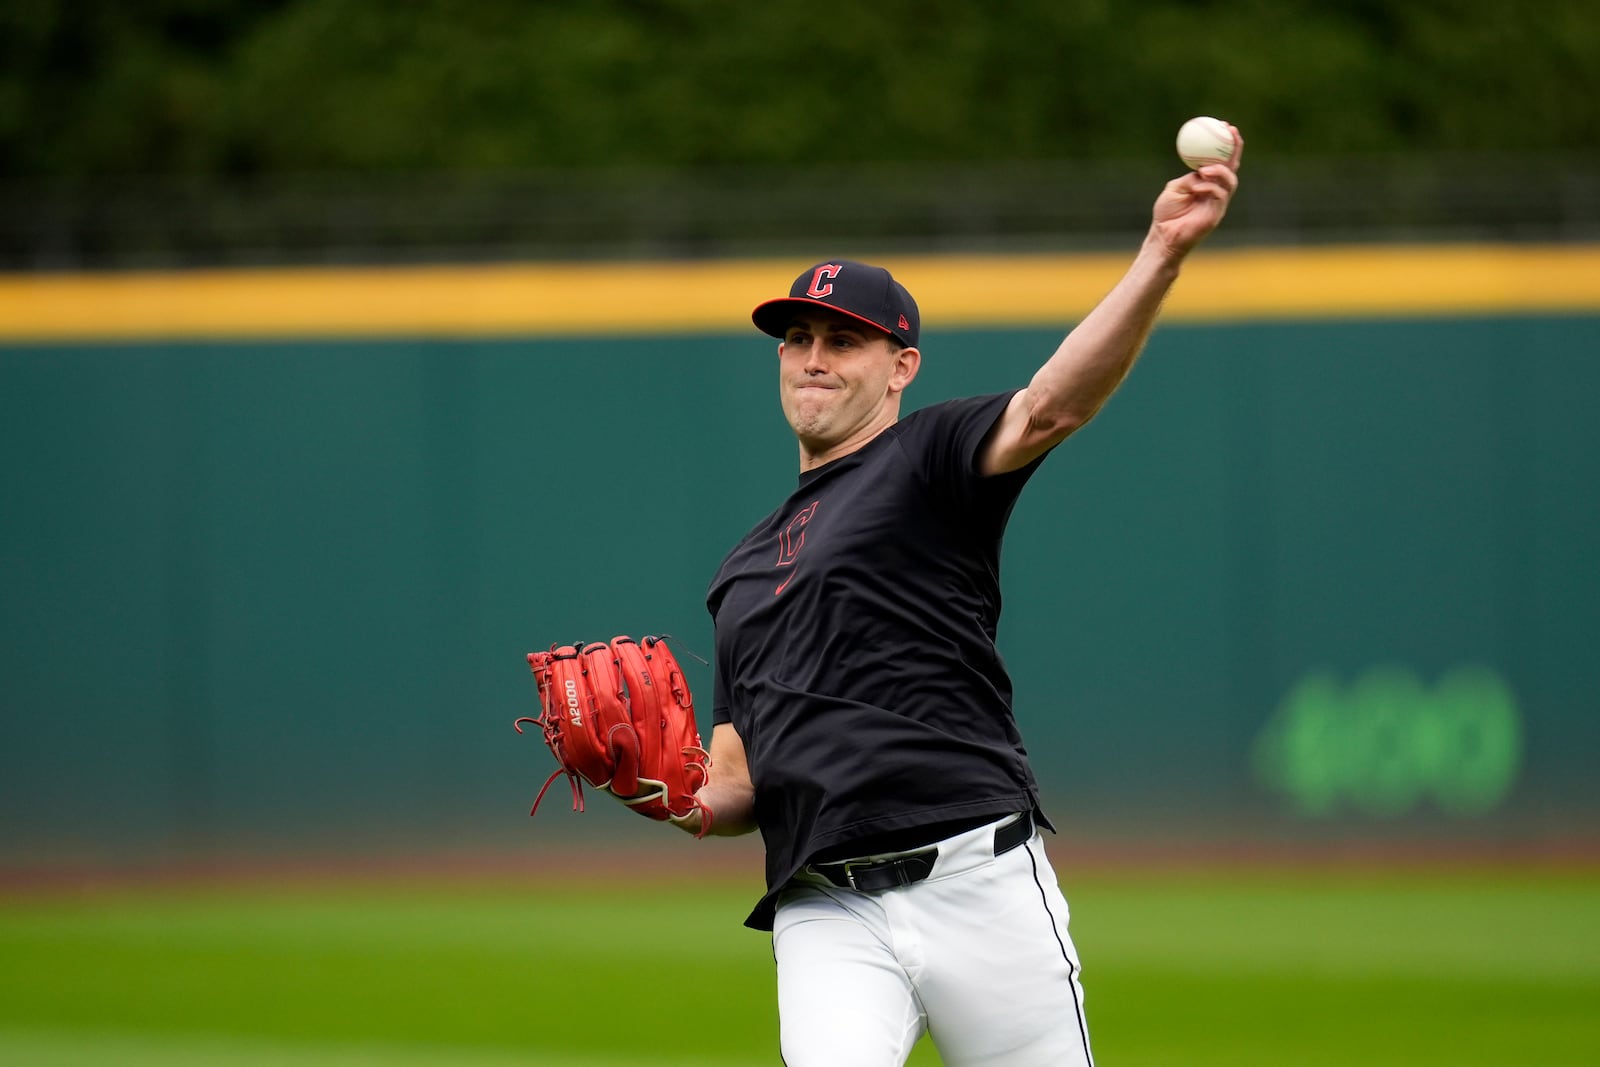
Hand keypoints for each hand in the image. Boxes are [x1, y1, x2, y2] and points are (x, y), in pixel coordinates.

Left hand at [1151, 123, 1242, 257]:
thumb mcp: (1175, 188)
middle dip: (1235, 148)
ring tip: (1206, 168)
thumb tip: (1200, 168)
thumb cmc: (1166, 214)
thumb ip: (1189, 177)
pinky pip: (1219, 196)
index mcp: (1206, 182)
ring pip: (1230, 181)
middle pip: (1232, 167)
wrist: (1164, 237)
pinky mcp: (1216, 214)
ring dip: (1220, 171)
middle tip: (1231, 133)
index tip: (1225, 125)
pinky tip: (1198, 185)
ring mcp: (1218, 203)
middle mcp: (1216, 191)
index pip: (1221, 160)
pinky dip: (1209, 187)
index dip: (1226, 143)